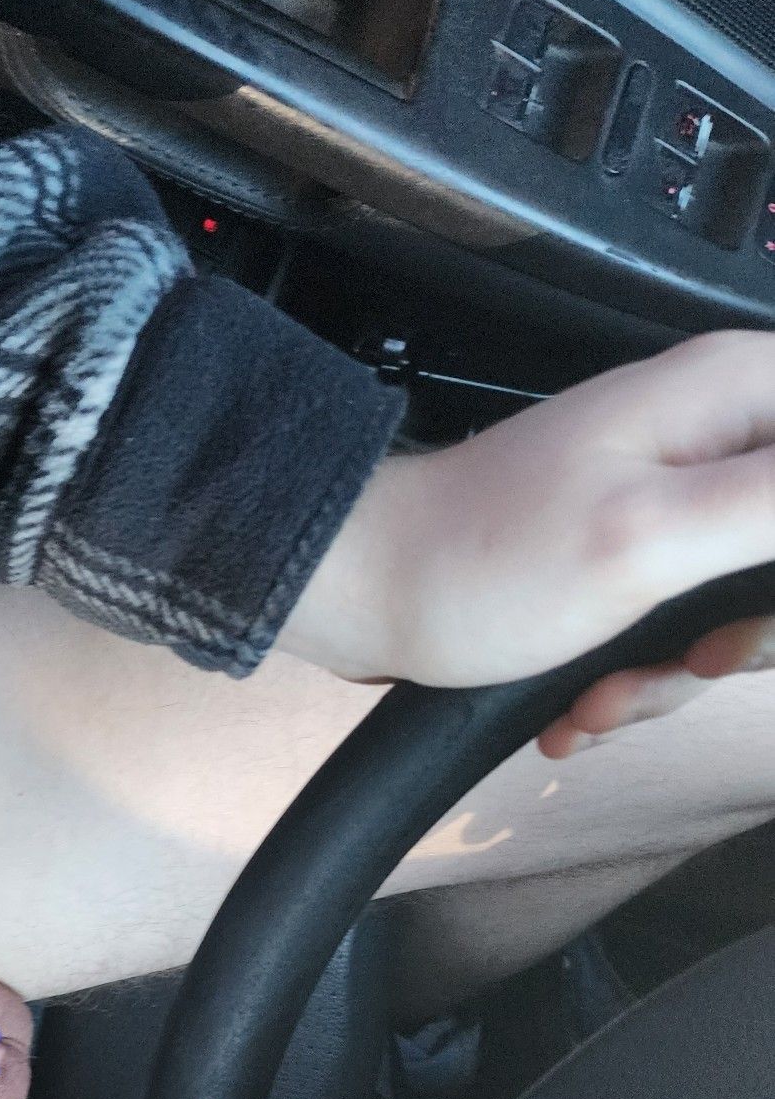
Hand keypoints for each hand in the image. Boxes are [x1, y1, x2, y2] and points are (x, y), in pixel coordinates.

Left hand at [276, 331, 774, 755]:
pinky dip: (636, 683)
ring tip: (601, 693)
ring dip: (676, 678)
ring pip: (749, 607)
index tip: (748, 623)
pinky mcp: (635, 559)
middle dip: (747, 638)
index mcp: (744, 396)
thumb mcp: (657, 538)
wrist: (362, 599)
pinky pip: (685, 631)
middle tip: (687, 661)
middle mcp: (720, 436)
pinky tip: (579, 702)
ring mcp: (675, 499)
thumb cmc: (479, 561)